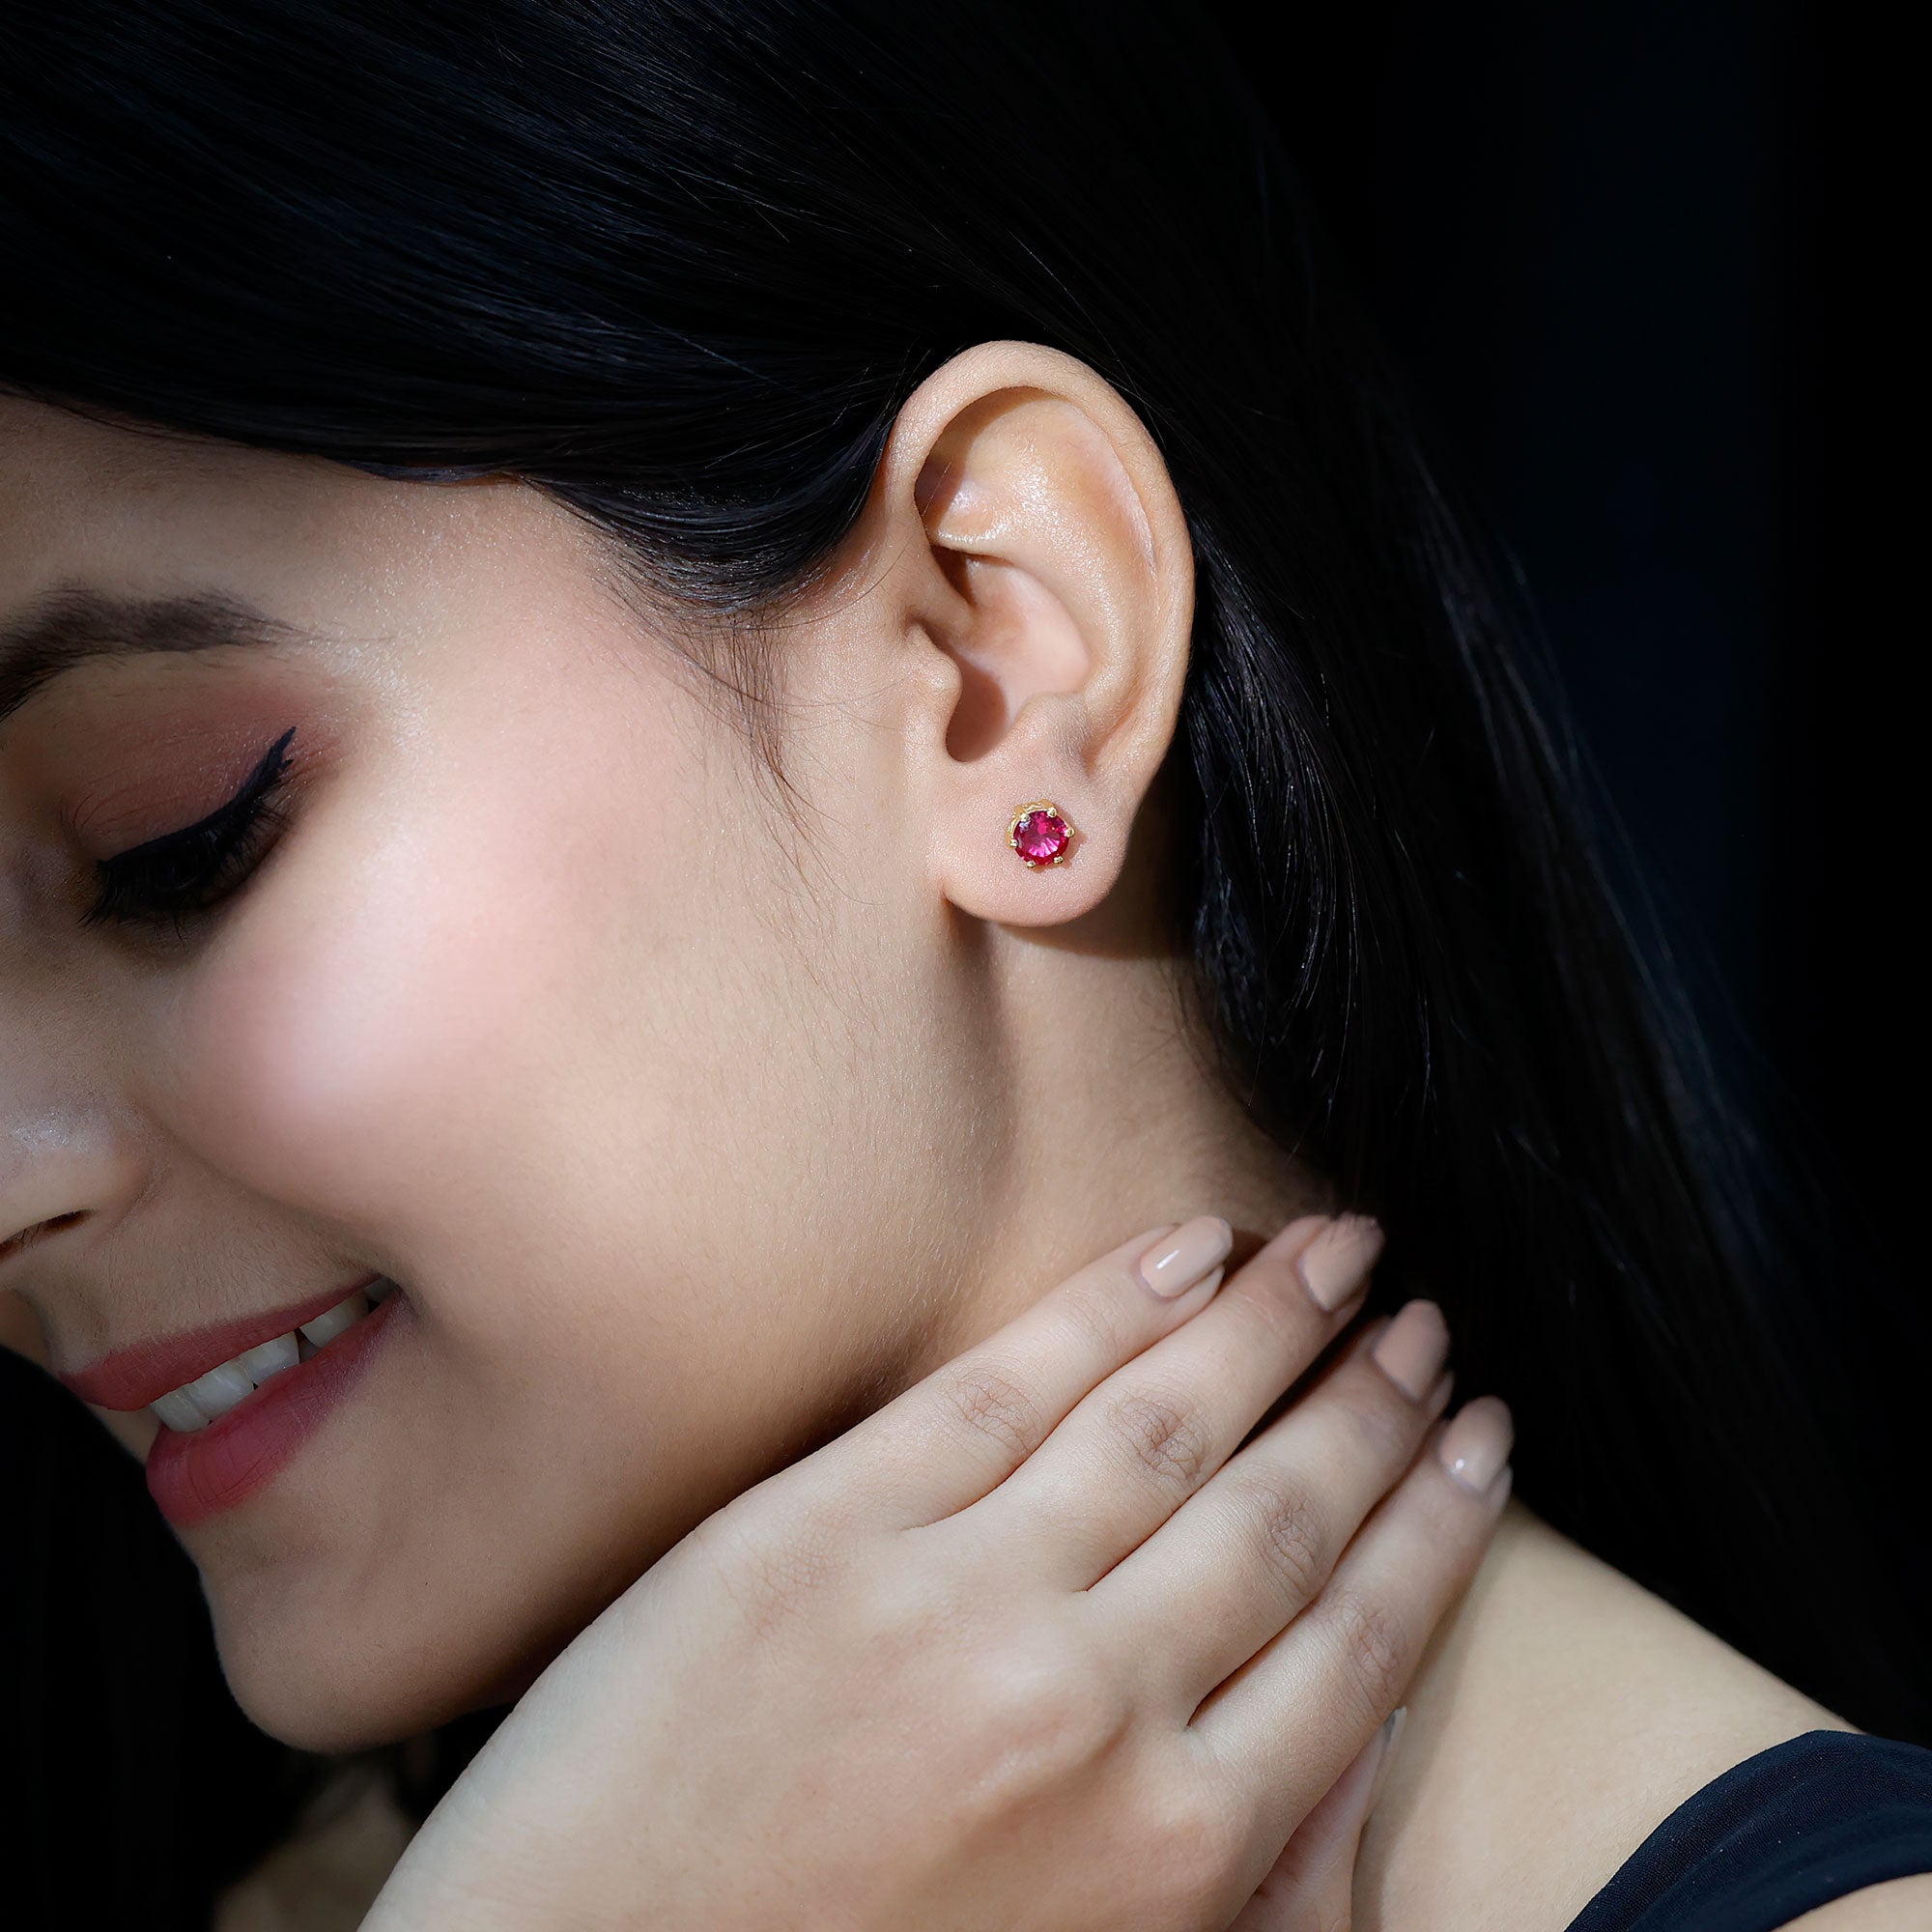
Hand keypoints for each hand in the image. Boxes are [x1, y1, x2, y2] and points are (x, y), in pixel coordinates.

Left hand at [364, 1213, 1512, 1931]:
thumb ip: (1244, 1878)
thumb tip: (1353, 1738)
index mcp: (1169, 1854)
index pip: (1355, 1643)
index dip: (1434, 1523)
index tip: (1482, 1436)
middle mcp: (1090, 1709)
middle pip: (1281, 1515)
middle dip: (1372, 1404)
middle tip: (1425, 1320)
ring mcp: (955, 1599)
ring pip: (1167, 1424)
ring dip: (1273, 1326)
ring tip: (1344, 1251)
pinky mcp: (827, 1524)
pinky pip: (1008, 1384)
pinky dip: (1111, 1307)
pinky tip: (1186, 1250)